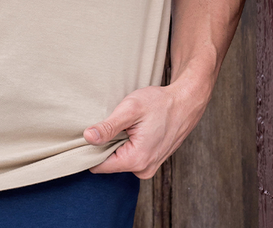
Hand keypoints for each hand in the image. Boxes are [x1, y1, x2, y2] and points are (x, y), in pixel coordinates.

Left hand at [83, 82, 206, 178]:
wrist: (185, 103)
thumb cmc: (159, 103)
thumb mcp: (130, 109)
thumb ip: (108, 126)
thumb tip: (87, 137)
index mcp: (136, 160)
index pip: (100, 165)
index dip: (90, 150)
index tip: (87, 133)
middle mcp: (143, 169)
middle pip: (109, 163)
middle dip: (105, 145)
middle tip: (109, 123)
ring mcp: (149, 166)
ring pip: (120, 159)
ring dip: (117, 143)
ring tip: (124, 125)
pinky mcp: (152, 161)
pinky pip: (130, 156)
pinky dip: (127, 143)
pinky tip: (132, 129)